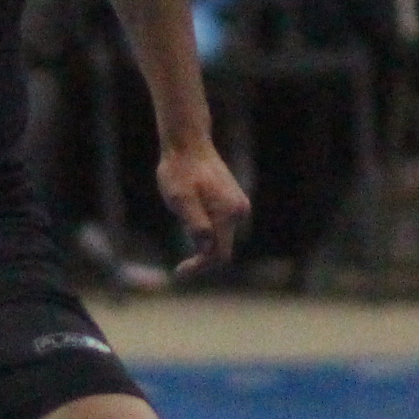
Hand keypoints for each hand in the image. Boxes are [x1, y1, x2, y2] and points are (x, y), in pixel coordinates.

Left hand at [157, 140, 249, 279]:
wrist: (188, 145)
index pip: (220, 254)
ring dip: (201, 240)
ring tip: (181, 216)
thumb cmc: (180, 171)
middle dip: (201, 256)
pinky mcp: (232, 202)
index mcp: (228, 213)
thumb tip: (205, 247)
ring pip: (220, 237)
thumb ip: (195, 224)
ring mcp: (238, 206)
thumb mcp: (181, 199)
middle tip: (179, 264)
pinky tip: (188, 213)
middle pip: (222, 248)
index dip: (201, 267)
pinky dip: (205, 230)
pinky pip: (219, 226)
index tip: (179, 273)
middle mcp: (239, 211)